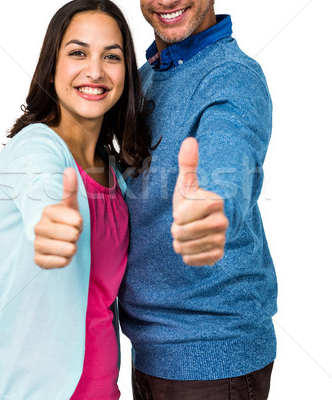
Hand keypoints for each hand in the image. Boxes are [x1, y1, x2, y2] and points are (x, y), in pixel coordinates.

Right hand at [34, 168, 82, 268]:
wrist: (52, 237)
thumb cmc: (63, 218)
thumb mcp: (68, 203)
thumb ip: (70, 188)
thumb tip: (69, 170)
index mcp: (47, 211)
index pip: (77, 221)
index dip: (79, 223)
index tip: (72, 221)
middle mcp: (38, 227)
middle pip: (73, 235)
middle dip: (76, 235)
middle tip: (69, 232)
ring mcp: (37, 244)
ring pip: (69, 249)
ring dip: (71, 248)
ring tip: (64, 242)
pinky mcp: (38, 260)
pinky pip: (62, 262)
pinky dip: (65, 260)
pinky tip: (60, 253)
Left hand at [171, 137, 227, 265]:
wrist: (202, 221)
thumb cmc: (191, 199)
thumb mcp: (187, 182)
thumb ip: (188, 163)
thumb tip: (190, 140)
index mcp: (216, 202)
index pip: (182, 215)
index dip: (178, 214)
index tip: (184, 210)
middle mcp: (223, 222)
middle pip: (180, 233)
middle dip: (176, 228)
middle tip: (184, 223)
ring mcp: (221, 240)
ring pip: (183, 247)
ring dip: (180, 241)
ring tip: (189, 232)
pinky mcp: (217, 256)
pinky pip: (190, 259)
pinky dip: (186, 254)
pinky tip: (193, 244)